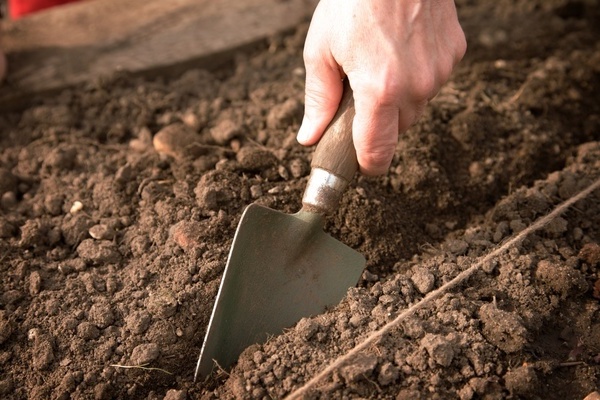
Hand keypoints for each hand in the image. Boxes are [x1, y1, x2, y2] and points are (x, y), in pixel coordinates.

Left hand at [298, 0, 466, 175]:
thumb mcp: (321, 50)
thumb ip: (319, 100)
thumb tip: (310, 137)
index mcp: (379, 90)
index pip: (378, 152)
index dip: (368, 166)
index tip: (361, 165)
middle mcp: (416, 86)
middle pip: (398, 130)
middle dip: (379, 122)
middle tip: (360, 95)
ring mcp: (440, 70)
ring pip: (417, 106)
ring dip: (399, 98)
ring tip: (380, 63)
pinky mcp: (455, 52)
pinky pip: (434, 80)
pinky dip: (417, 75)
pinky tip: (402, 49)